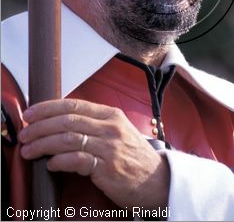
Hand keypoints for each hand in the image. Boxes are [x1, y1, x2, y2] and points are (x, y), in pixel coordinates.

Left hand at [19, 99, 169, 208]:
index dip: (48, 108)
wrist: (158, 180)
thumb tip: (60, 122)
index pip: (74, 105)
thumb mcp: (118, 131)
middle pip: (67, 120)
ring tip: (29, 150)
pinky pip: (77, 160)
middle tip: (25, 134)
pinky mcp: (108, 167)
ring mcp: (110, 147)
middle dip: (41, 126)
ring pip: (68, 139)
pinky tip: (50, 164)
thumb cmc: (133, 156)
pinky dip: (59, 161)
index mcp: (111, 114)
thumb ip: (94, 124)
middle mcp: (110, 127)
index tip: (30, 114)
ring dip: (43, 144)